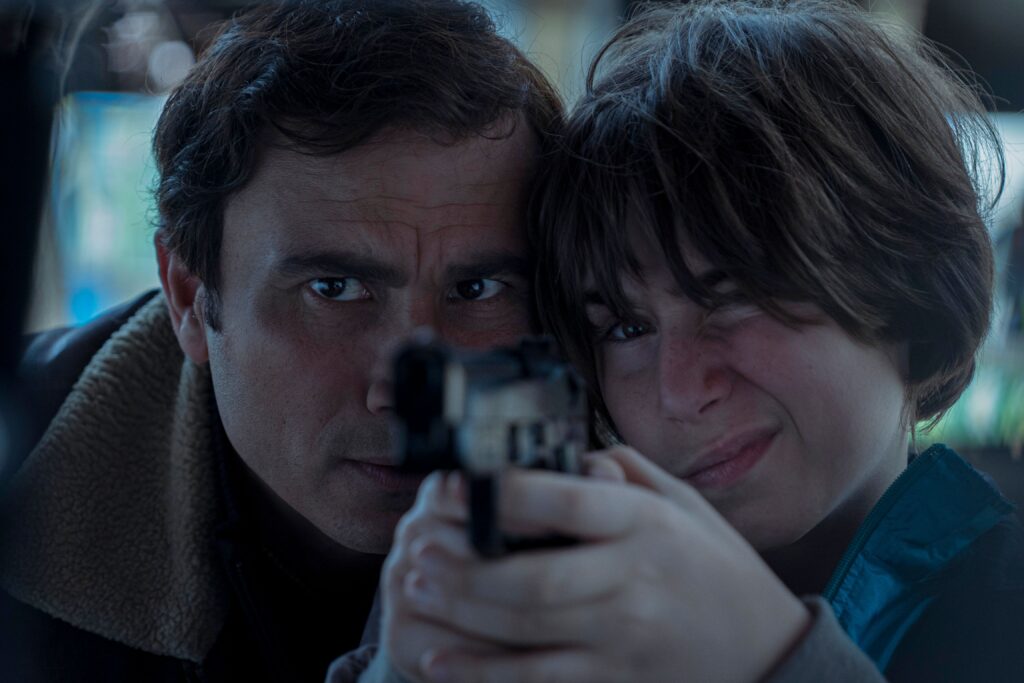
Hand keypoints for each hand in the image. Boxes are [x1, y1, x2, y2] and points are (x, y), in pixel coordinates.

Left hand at [381, 450, 810, 682]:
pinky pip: (537, 679)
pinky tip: (441, 659)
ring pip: (526, 628)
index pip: (568, 503)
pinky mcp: (613, 678)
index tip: (452, 486)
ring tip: (417, 587)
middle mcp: (633, 580)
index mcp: (646, 525)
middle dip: (464, 566)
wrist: (766, 652)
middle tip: (418, 549)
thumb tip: (567, 457)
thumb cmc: (718, 569)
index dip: (503, 494)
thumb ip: (625, 473)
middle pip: (532, 577)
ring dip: (461, 609)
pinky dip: (482, 673)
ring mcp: (621, 637)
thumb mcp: (685, 504)